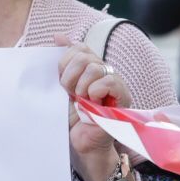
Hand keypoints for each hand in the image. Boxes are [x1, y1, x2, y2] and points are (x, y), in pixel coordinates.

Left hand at [54, 34, 130, 180]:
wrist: (80, 144)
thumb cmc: (70, 118)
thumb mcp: (60, 88)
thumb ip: (61, 63)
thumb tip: (57, 36)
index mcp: (89, 68)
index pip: (79, 47)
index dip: (65, 61)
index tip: (60, 81)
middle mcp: (103, 72)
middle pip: (84, 54)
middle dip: (69, 74)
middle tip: (69, 93)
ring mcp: (114, 83)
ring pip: (95, 66)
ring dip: (81, 85)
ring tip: (80, 100)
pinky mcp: (122, 97)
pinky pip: (109, 81)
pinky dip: (95, 90)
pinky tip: (91, 102)